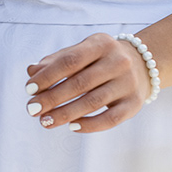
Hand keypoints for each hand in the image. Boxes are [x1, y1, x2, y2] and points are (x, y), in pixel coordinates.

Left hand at [24, 33, 151, 133]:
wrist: (143, 64)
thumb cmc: (99, 59)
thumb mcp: (81, 51)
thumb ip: (56, 60)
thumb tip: (32, 71)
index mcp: (101, 44)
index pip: (70, 61)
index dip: (48, 76)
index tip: (29, 89)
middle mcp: (118, 62)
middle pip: (80, 83)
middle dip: (52, 98)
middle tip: (31, 109)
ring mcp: (128, 83)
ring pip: (93, 102)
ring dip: (66, 114)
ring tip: (45, 121)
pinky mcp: (135, 103)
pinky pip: (111, 119)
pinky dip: (90, 125)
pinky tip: (71, 127)